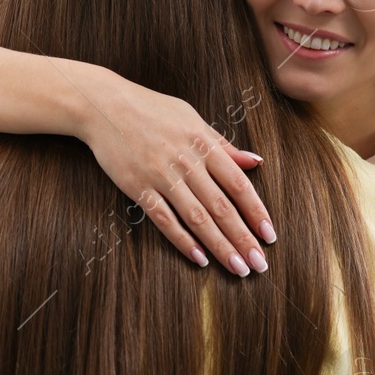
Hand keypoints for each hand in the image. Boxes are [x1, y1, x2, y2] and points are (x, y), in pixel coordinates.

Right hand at [74, 71, 275, 275]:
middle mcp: (187, 162)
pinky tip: (199, 258)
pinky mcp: (139, 188)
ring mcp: (162, 176)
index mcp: (203, 144)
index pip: (238, 184)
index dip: (256, 212)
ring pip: (197, 218)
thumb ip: (223, 144)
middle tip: (259, 264)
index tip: (269, 235)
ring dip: (220, 246)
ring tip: (238, 268)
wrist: (104, 106)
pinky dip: (183, 241)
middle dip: (243, 238)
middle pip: (221, 207)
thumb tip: (255, 161)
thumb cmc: (151, 110)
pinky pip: (164, 220)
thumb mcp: (192, 118)